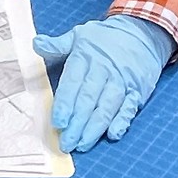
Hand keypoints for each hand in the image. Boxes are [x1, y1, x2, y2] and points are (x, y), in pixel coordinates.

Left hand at [33, 14, 175, 152]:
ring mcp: (122, 82)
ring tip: (82, 144)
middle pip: (89, 99)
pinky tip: (112, 134)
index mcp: (86, 57)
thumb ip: (58, 44)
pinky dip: (122, 121)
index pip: (73, 82)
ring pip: (107, 107)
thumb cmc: (105, 38)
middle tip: (66, 142)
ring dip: (95, 128)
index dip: (65, 103)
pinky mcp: (137, 91)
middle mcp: (104, 70)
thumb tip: (36, 43)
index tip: (57, 121)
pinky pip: (129, 108)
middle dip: (77, 123)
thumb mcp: (80, 35)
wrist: (141, 32)